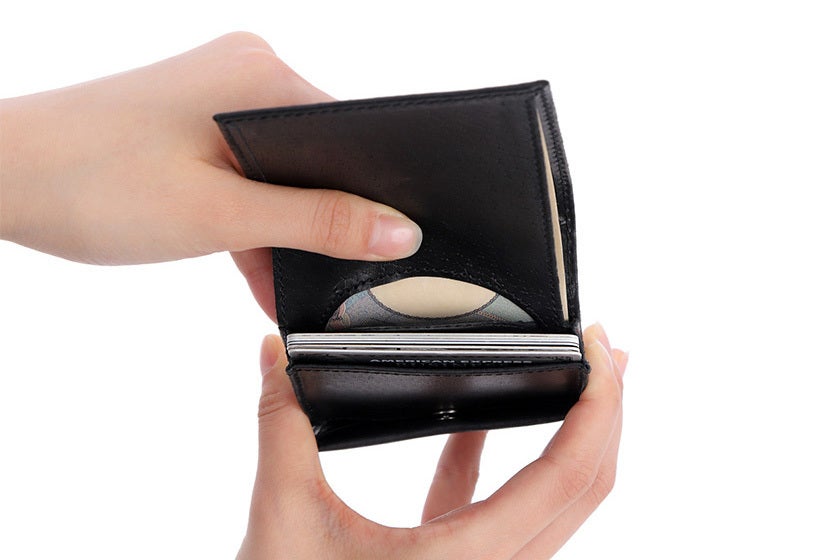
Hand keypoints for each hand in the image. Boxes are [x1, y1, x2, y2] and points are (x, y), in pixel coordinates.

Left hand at [0, 33, 421, 317]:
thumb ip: (318, 223)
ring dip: (277, 227)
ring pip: (281, 170)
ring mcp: (218, 92)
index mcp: (262, 75)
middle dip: (315, 222)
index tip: (378, 249)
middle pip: (318, 157)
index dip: (370, 200)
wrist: (0, 177)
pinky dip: (248, 217)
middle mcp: (246, 70)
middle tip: (314, 274)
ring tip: (266, 273)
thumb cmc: (91, 183)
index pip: (352, 138)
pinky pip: (247, 170)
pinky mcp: (197, 116)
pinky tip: (249, 261)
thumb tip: (398, 231)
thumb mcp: (222, 217)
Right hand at [239, 323, 626, 558]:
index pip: (569, 475)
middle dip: (606, 413)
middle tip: (605, 349)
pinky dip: (497, 457)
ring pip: (554, 503)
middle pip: (584, 487)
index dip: (599, 407)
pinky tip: (476, 419)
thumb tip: (275, 355)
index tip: (600, 351)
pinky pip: (498, 507)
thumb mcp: (286, 518)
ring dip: (570, 437)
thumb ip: (282, 426)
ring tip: (574, 378)